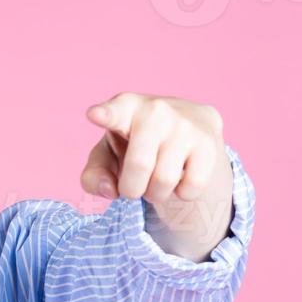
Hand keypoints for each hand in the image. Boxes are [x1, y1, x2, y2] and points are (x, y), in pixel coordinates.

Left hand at [80, 92, 233, 259]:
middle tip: (134, 184)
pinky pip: (191, 186)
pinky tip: (181, 176)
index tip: (94, 115)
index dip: (105, 115)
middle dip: (132, 188)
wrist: (185, 130)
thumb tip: (110, 190)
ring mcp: (185, 124)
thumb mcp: (107, 156)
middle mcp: (155, 110)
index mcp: (124, 107)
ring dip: (156, 193)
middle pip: (139, 166)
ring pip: (164, 181)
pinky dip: (182, 193)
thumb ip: (93, 176)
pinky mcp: (208, 142)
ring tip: (157, 178)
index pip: (114, 112)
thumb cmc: (134, 145)